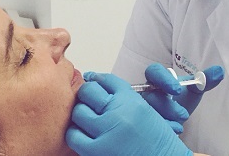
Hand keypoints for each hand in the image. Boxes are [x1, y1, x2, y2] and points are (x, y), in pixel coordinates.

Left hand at [66, 72, 193, 155]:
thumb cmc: (155, 141)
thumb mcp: (147, 112)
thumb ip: (125, 100)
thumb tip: (96, 82)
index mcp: (133, 101)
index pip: (108, 80)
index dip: (98, 80)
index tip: (93, 80)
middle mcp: (120, 112)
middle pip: (89, 91)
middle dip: (87, 95)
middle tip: (88, 101)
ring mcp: (106, 130)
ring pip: (78, 112)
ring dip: (81, 116)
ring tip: (88, 121)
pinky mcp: (95, 150)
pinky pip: (73, 135)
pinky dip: (76, 135)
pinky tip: (86, 136)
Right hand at [142, 63, 224, 128]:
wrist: (176, 117)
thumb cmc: (182, 99)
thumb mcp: (195, 90)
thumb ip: (205, 80)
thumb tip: (219, 71)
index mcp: (158, 79)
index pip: (154, 72)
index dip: (163, 79)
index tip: (178, 89)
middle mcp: (148, 92)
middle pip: (151, 95)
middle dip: (167, 106)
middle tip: (183, 114)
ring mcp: (143, 107)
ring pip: (147, 111)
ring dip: (166, 118)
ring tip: (181, 122)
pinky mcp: (142, 121)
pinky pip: (147, 125)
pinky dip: (164, 127)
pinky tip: (175, 129)